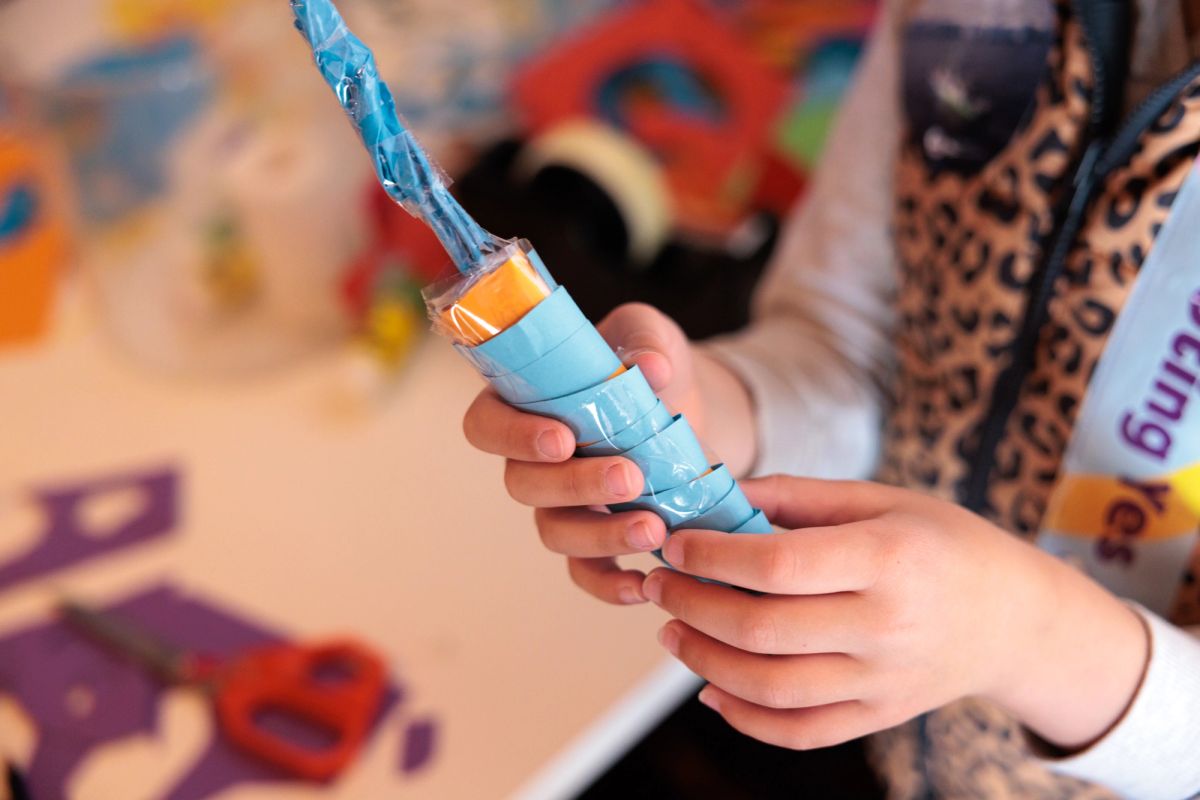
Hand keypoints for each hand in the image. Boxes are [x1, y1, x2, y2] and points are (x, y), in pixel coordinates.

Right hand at [462, 303, 701, 603]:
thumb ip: (644, 342)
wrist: (689, 404)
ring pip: (555, 532)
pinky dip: (609, 585)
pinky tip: (642, 584)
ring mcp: (560, 504)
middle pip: (524, 485)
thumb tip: (652, 368)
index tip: (563, 439)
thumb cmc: (648, 360)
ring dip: (601, 535)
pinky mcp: (597, 538)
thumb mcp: (647, 334)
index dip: (515, 437)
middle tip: (630, 476)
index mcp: (522, 402)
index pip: (487, 425)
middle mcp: (531, 460)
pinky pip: (586, 572)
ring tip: (654, 528)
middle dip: (576, 486)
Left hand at [645, 476, 1148, 750]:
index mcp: (886, 559)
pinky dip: (745, 718)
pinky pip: (800, 731)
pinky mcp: (878, 715)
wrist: (1015, 618)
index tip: (674, 542)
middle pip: (762, 628)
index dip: (712, 555)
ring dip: (704, 661)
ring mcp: (882, 680)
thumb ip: (798, 497)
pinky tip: (710, 687)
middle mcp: (885, 626)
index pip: (776, 564)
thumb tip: (718, 492)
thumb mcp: (883, 499)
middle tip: (657, 585)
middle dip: (692, 605)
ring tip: (671, 632)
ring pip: (770, 687)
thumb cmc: (943, 543)